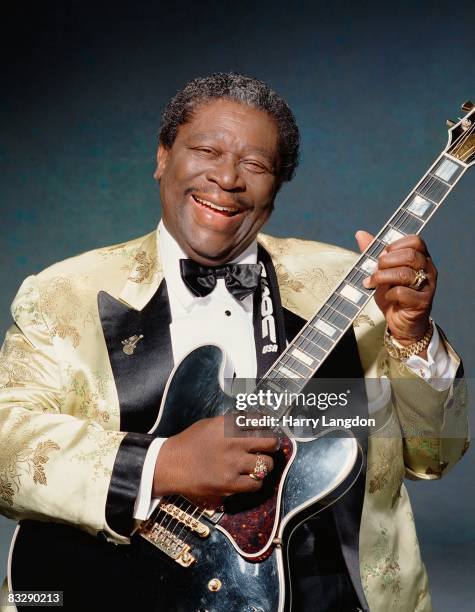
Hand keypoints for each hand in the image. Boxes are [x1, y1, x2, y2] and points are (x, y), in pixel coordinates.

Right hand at [152, 415, 278, 507]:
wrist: (170, 465)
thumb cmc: (190, 443)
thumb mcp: (210, 424)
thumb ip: (232, 424)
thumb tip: (255, 424)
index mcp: (227, 425)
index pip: (260, 421)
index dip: (268, 425)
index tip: (268, 428)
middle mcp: (232, 442)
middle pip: (269, 441)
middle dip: (272, 444)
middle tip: (269, 447)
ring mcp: (232, 464)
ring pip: (266, 464)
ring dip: (265, 464)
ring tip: (259, 464)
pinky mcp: (229, 484)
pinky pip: (256, 484)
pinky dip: (256, 481)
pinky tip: (249, 478)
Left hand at [355, 231, 435, 346]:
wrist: (401, 322)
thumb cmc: (394, 295)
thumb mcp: (382, 272)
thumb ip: (373, 253)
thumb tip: (360, 234)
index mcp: (421, 258)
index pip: (415, 241)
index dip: (395, 245)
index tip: (382, 254)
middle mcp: (428, 269)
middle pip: (410, 255)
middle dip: (386, 261)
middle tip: (376, 270)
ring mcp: (427, 286)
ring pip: (405, 273)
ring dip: (383, 277)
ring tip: (373, 283)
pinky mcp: (422, 302)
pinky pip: (402, 292)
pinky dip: (389, 294)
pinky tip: (386, 297)